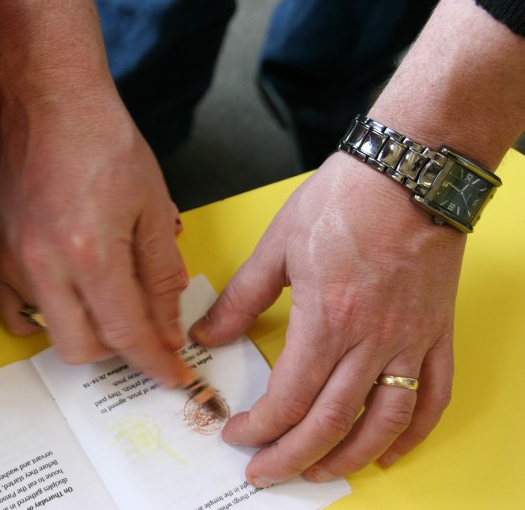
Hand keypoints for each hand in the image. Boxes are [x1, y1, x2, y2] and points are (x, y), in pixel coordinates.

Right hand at [0, 92, 188, 385]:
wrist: (51, 104)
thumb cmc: (106, 144)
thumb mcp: (152, 208)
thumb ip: (161, 277)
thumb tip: (166, 328)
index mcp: (91, 251)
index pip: (127, 334)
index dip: (156, 362)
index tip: (173, 375)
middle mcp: (44, 265)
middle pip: (83, 349)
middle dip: (121, 352)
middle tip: (145, 333)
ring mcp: (13, 261)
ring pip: (51, 333)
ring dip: (87, 332)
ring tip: (109, 301)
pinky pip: (15, 312)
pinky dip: (45, 318)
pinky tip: (68, 299)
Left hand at [191, 153, 461, 485]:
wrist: (409, 170)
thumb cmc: (345, 198)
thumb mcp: (277, 245)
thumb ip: (240, 299)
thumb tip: (207, 334)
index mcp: (327, 318)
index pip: (290, 397)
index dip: (260, 427)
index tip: (238, 435)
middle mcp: (372, 338)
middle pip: (332, 421)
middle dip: (293, 457)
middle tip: (265, 473)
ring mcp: (409, 338)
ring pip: (384, 421)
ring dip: (350, 458)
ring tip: (318, 473)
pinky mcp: (435, 331)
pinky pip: (433, 394)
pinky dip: (414, 432)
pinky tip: (390, 450)